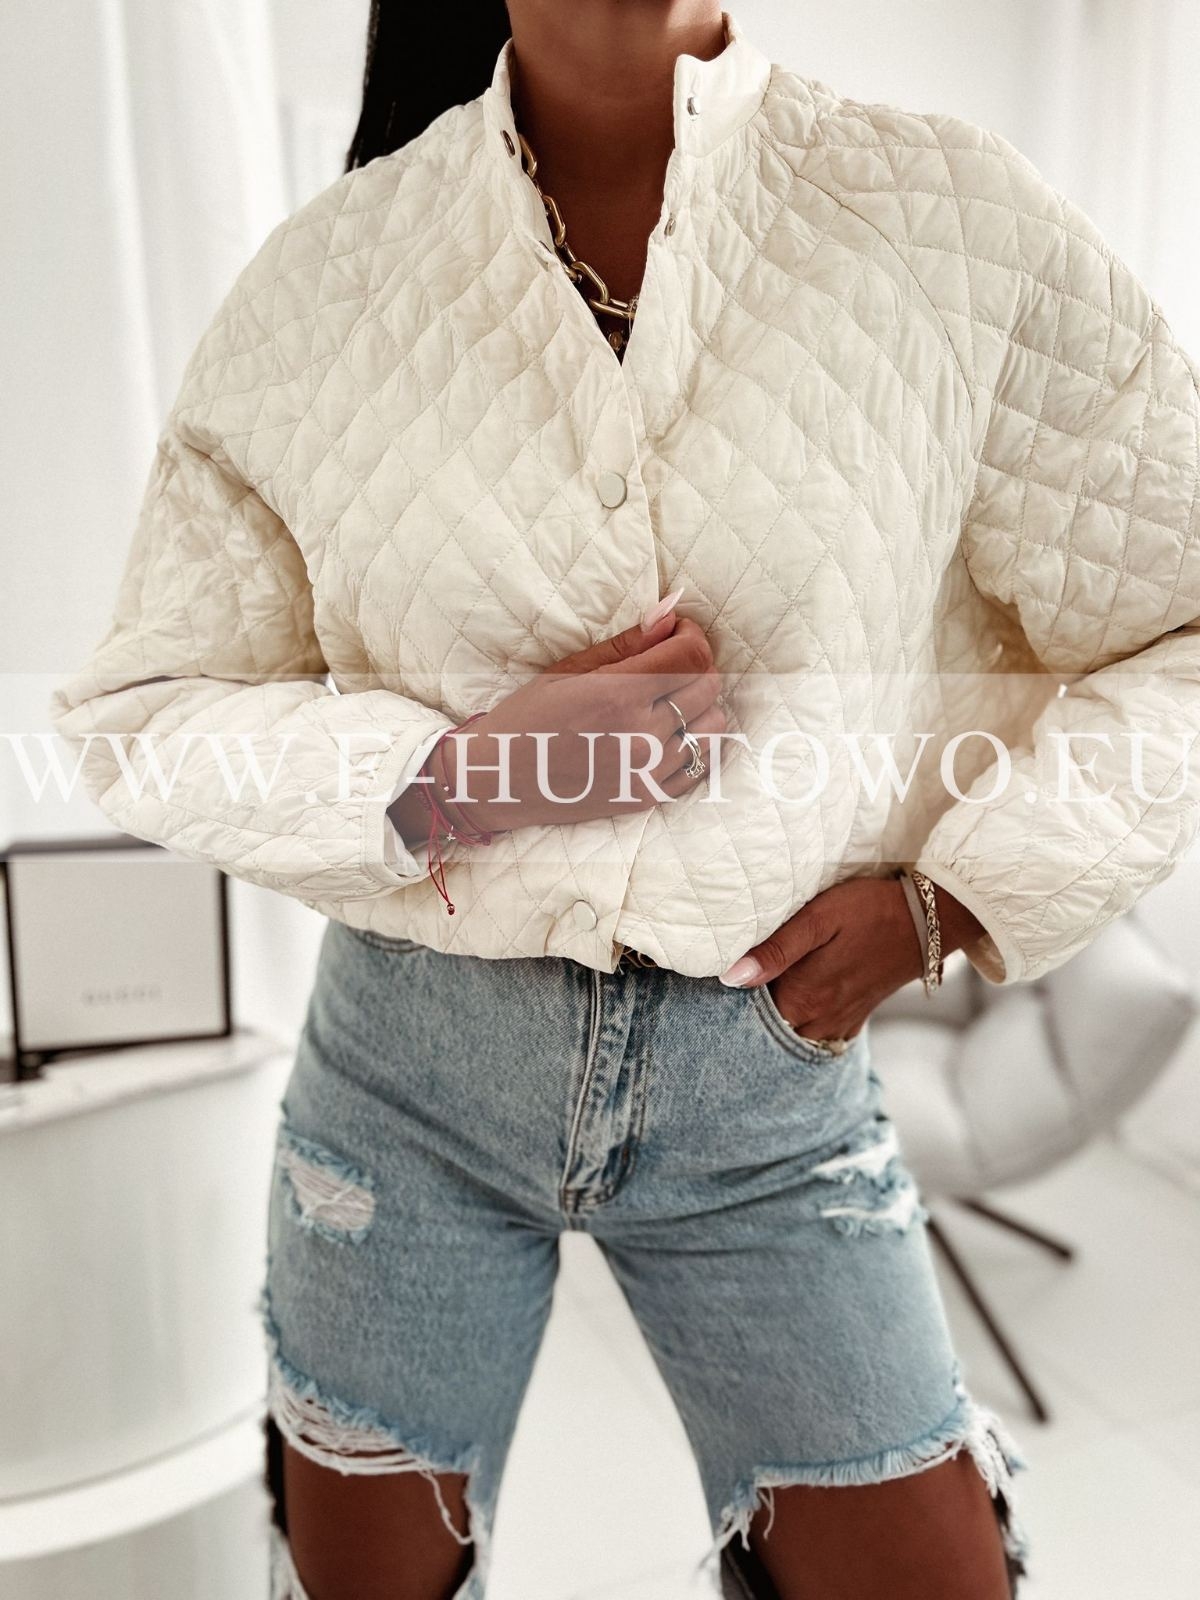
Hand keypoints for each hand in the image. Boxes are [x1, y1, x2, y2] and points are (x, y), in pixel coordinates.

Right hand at [405, 601, 725, 838]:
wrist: (497, 781)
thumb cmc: (526, 718)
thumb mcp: (568, 671)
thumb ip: (626, 645)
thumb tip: (669, 614)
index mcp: (618, 695)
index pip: (691, 655)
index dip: (692, 635)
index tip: (678, 633)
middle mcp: (640, 735)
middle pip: (707, 686)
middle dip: (695, 666)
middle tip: (669, 664)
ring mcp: (647, 771)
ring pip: (713, 727)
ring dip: (699, 707)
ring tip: (669, 703)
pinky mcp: (647, 797)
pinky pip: (699, 766)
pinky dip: (693, 744)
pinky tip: (668, 735)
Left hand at [718, 876, 985, 1040]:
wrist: (929, 919)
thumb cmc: (869, 910)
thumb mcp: (818, 919)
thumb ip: (774, 950)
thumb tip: (730, 977)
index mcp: (803, 996)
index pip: (746, 1015)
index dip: (726, 1003)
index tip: (709, 987)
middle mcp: (818, 1019)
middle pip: (766, 1030)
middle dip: (744, 1017)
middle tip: (724, 992)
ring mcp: (837, 1023)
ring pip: (790, 1036)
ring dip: (771, 1022)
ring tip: (756, 996)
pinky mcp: (852, 1019)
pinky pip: (815, 1035)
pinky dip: (798, 1027)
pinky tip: (790, 1005)